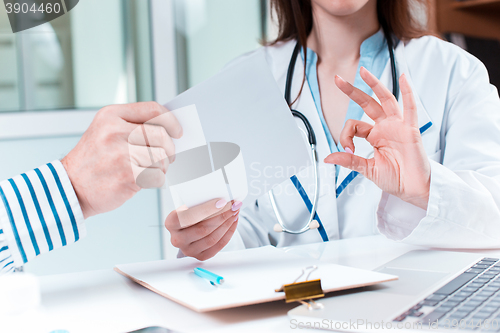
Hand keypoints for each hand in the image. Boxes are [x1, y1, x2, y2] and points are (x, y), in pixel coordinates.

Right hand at [62, 102, 181, 218]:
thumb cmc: (94, 160)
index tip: (177, 131)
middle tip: (167, 157)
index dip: (171, 121)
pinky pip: (158, 175)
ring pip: (162, 156)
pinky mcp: (128, 175)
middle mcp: (115, 131)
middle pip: (162, 135)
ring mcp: (121, 153)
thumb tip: (170, 130)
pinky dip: (156, 180)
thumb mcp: (105, 131)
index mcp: (111, 116)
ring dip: (162, 166)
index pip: (153, 110)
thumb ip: (133, 125)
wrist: (70, 187)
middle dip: (169, 148)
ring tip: (149, 169)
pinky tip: (143, 180)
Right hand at [165, 199, 241, 260]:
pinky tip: (233, 222)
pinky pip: (218, 246)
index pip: (189, 217)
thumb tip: (222, 200)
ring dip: (227, 224)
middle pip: (203, 229)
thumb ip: (201, 203)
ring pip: (212, 238)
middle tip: (233, 206)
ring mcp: (188, 250)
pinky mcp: (200, 256)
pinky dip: (228, 233)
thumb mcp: (189, 205)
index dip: (207, 209)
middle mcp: (177, 239)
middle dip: (222, 216)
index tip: (222, 202)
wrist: (187, 228)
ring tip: (235, 212)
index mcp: (171, 223)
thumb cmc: (190, 213)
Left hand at [325, 67, 430, 208]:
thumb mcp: (367, 170)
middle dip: (352, 91)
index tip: (347, 150)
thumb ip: (349, 161)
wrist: (413, 189)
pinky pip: (410, 108)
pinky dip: (408, 92)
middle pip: (367, 103)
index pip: (354, 125)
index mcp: (374, 135)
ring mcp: (398, 126)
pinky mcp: (411, 130)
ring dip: (374, 85)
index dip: (345, 135)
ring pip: (385, 100)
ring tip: (363, 71)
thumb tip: (328, 157)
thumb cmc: (395, 178)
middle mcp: (385, 127)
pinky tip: (404, 78)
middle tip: (337, 79)